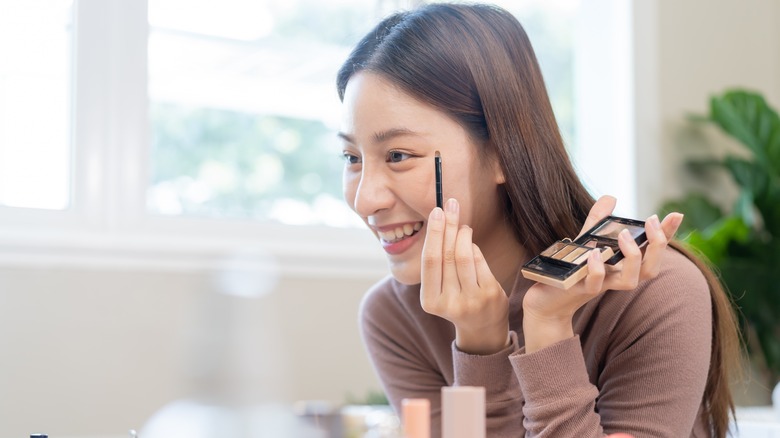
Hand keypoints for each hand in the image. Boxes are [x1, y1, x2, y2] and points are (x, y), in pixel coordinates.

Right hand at [420, 198, 508, 354]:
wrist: (482, 327)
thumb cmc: (456, 299)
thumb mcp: (439, 288)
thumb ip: (437, 263)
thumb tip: (439, 221)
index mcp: (430, 301)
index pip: (430, 261)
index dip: (433, 233)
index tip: (436, 212)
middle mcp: (449, 303)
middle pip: (447, 255)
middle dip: (448, 226)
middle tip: (450, 205)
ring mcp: (471, 300)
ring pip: (464, 256)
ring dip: (463, 234)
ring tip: (461, 224)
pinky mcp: (490, 295)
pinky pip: (480, 261)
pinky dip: (473, 247)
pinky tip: (470, 241)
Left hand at [522, 195, 683, 352]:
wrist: (545, 302)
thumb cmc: (570, 273)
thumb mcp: (585, 243)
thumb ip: (598, 222)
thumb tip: (610, 197)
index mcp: (621, 265)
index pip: (652, 251)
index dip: (667, 234)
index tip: (676, 215)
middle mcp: (616, 277)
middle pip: (650, 269)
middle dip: (657, 245)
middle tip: (651, 220)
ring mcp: (600, 286)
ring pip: (630, 281)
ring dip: (632, 257)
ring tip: (624, 235)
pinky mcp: (580, 291)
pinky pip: (595, 284)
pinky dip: (597, 269)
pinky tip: (594, 254)